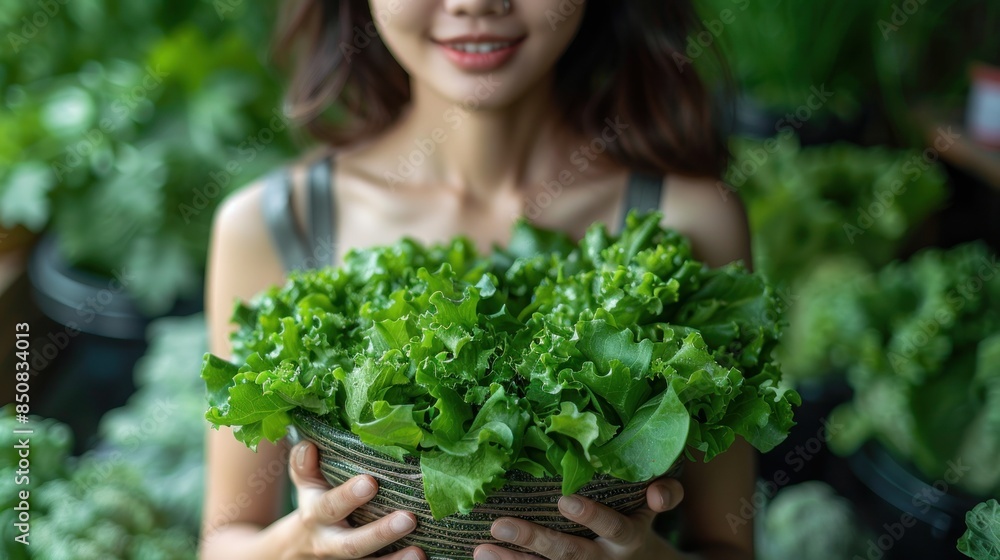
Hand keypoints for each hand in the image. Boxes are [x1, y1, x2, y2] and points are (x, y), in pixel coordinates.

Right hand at [285, 441, 425, 559]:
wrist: (298, 550)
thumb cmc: (315, 505)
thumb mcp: (306, 486)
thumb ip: (304, 466)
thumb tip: (309, 447)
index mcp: (315, 515)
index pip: (329, 506)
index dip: (347, 496)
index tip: (370, 483)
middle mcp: (329, 542)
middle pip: (352, 544)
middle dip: (379, 533)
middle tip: (408, 519)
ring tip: (419, 552)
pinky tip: (421, 559)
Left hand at [472, 477, 683, 559]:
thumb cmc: (640, 523)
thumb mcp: (654, 511)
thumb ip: (664, 496)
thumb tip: (658, 490)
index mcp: (629, 537)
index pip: (613, 526)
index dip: (592, 516)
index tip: (565, 501)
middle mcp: (605, 559)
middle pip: (570, 554)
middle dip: (535, 541)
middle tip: (501, 525)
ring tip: (481, 549)